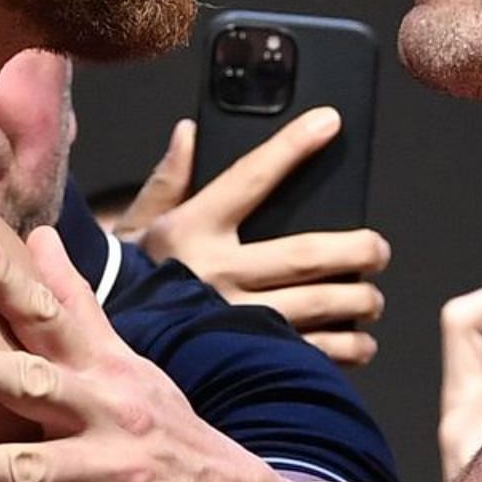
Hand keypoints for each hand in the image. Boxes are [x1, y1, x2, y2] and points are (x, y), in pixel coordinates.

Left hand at [0, 224, 300, 481]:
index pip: (52, 313)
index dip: (10, 277)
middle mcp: (110, 414)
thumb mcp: (127, 364)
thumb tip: (38, 235)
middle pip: (39, 384)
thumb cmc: (165, 428)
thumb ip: (76, 304)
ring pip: (34, 470)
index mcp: (106, 369)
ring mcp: (114, 473)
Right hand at [113, 109, 390, 365]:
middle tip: (377, 249)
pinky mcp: (245, 358)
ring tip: (371, 298)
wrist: (104, 343)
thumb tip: (191, 131)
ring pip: (315, 307)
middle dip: (354, 250)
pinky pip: (308, 354)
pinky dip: (344, 349)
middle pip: (304, 256)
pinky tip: (358, 343)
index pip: (251, 177)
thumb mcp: (140, 222)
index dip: (292, 147)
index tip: (330, 122)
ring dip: (358, 302)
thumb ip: (170, 178)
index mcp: (193, 228)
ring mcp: (233, 319)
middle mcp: (215, 273)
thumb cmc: (133, 276)